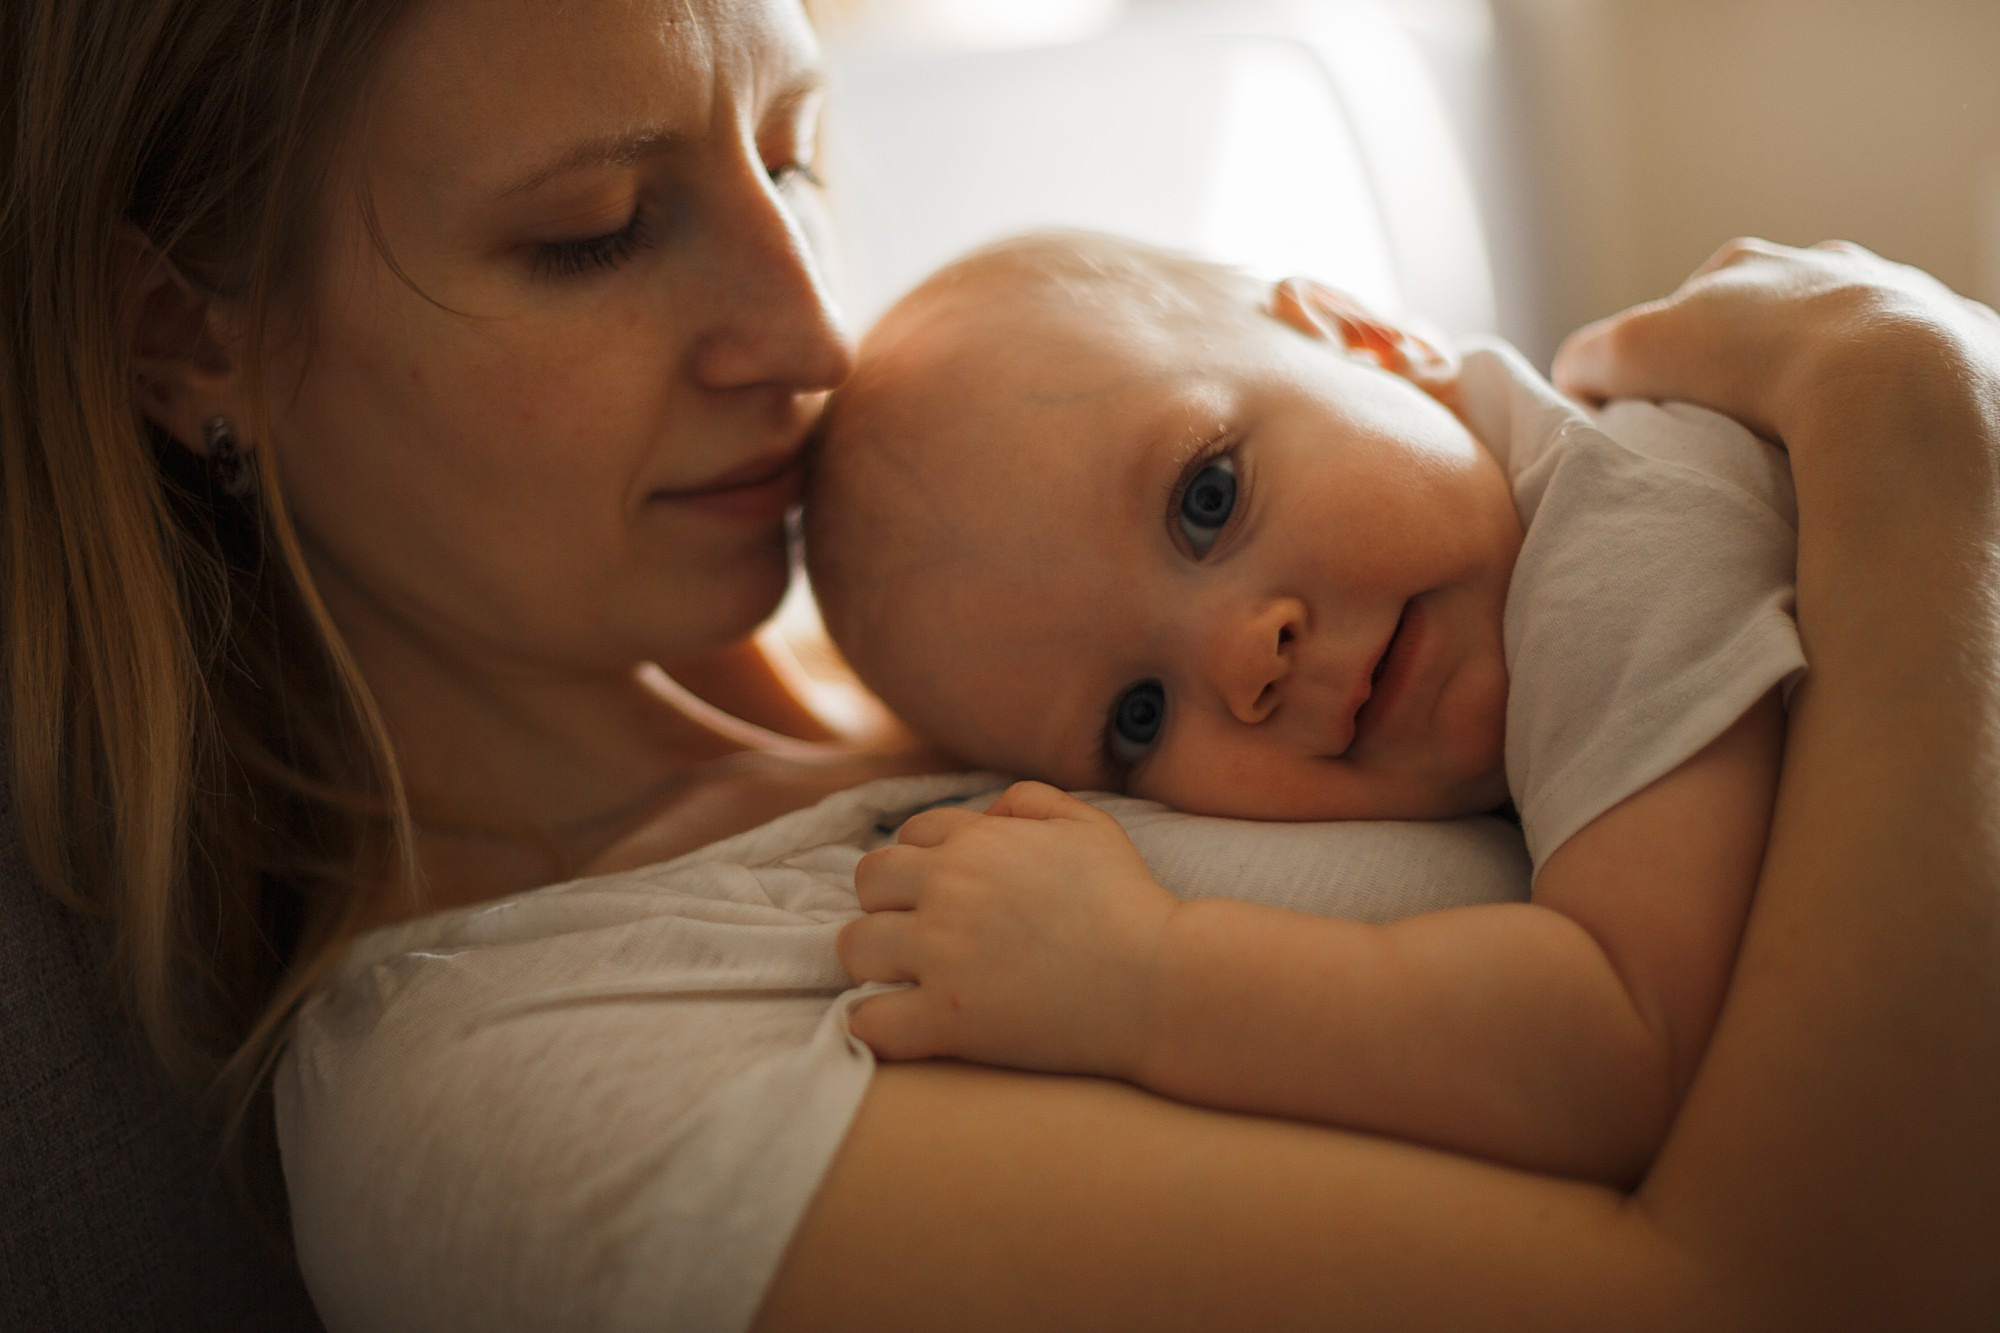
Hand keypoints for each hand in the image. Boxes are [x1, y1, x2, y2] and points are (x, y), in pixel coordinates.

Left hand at [837, 781, 1177, 1078]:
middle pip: (868, 880)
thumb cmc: (1130, 902)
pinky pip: (869, 1021)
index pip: (909, 835)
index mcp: (977, 841)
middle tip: (915, 930)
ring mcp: (943, 955)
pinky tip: (898, 1025)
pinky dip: (873, 1025)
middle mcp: (950, 889)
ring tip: (899, 977)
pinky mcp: (948, 1019)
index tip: (943, 893)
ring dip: (871, 959)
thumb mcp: (1088, 825)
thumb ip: (1030, 800)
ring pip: (854, 946)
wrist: (1159, 982)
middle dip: (886, 901)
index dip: (923, 863)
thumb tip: (985, 815)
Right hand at [1553, 238, 1999, 445]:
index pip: (1699, 302)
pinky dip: (1896, 409)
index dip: (1678, 353)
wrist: (1895, 385)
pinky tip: (1881, 451)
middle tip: (1743, 428)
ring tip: (1816, 447)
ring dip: (1833, 385)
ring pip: (1854, 345)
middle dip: (1761, 362)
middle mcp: (1833, 266)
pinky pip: (1917, 380)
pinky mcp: (1964, 346)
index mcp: (1753, 265)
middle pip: (1780, 316)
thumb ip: (1590, 359)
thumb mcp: (1640, 352)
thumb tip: (1567, 382)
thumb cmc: (1758, 360)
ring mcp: (1904, 301)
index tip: (1674, 405)